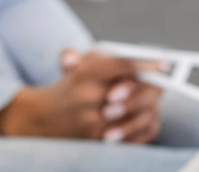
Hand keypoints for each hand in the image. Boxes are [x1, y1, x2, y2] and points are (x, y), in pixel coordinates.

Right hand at [0, 48, 161, 142]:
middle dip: (148, 88)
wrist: (36, 119)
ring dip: (144, 108)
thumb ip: (102, 58)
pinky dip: (137, 128)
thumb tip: (136, 59)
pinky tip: (142, 120)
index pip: (121, 65)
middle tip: (163, 84)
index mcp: (84, 73)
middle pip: (130, 90)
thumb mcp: (77, 66)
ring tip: (153, 103)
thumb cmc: (65, 88)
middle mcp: (87, 96)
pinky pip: (125, 135)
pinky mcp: (93, 140)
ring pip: (131, 114)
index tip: (163, 65)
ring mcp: (90, 121)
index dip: (145, 64)